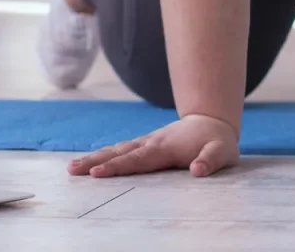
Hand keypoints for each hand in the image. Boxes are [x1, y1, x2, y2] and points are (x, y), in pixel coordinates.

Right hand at [67, 114, 238, 178]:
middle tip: (72, 170)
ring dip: (94, 158)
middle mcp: (150, 143)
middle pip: (118, 153)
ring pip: (116, 150)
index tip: (97, 173)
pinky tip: (91, 162)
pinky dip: (104, 156)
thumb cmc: (217, 141)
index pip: (137, 159)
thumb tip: (196, 170)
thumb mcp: (222, 152)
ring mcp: (146, 142)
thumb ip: (210, 161)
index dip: (117, 167)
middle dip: (94, 162)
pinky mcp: (145, 144)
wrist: (212, 120)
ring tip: (72, 168)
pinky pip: (120, 150)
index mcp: (165, 147)